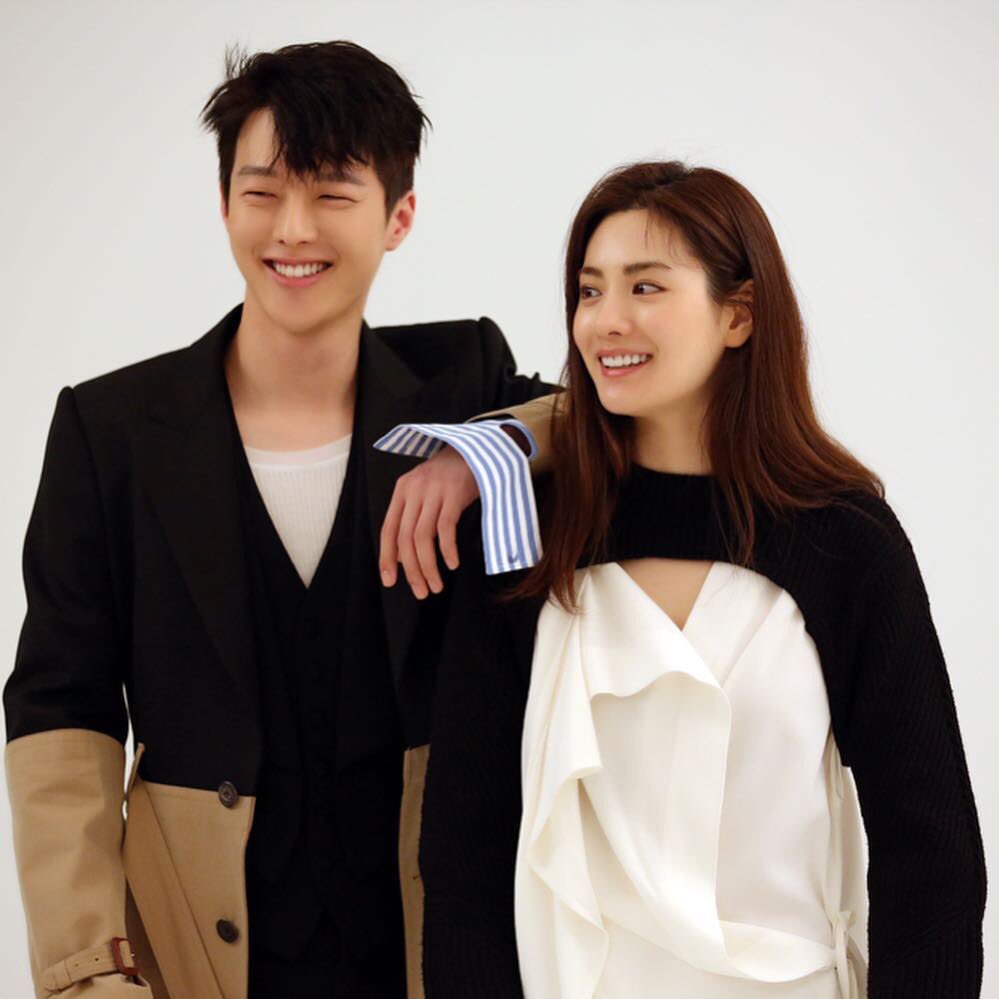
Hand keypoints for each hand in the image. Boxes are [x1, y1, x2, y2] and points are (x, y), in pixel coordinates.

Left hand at [379, 445, 479, 598]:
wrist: (477, 448)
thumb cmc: (450, 476)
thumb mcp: (425, 491)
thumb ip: (413, 517)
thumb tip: (404, 557)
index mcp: (402, 490)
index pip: (388, 530)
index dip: (387, 558)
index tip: (390, 581)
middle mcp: (414, 490)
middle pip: (405, 538)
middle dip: (412, 570)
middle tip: (421, 591)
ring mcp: (434, 491)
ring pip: (422, 537)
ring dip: (428, 566)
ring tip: (436, 585)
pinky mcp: (454, 493)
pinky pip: (445, 528)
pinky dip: (447, 550)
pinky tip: (452, 563)